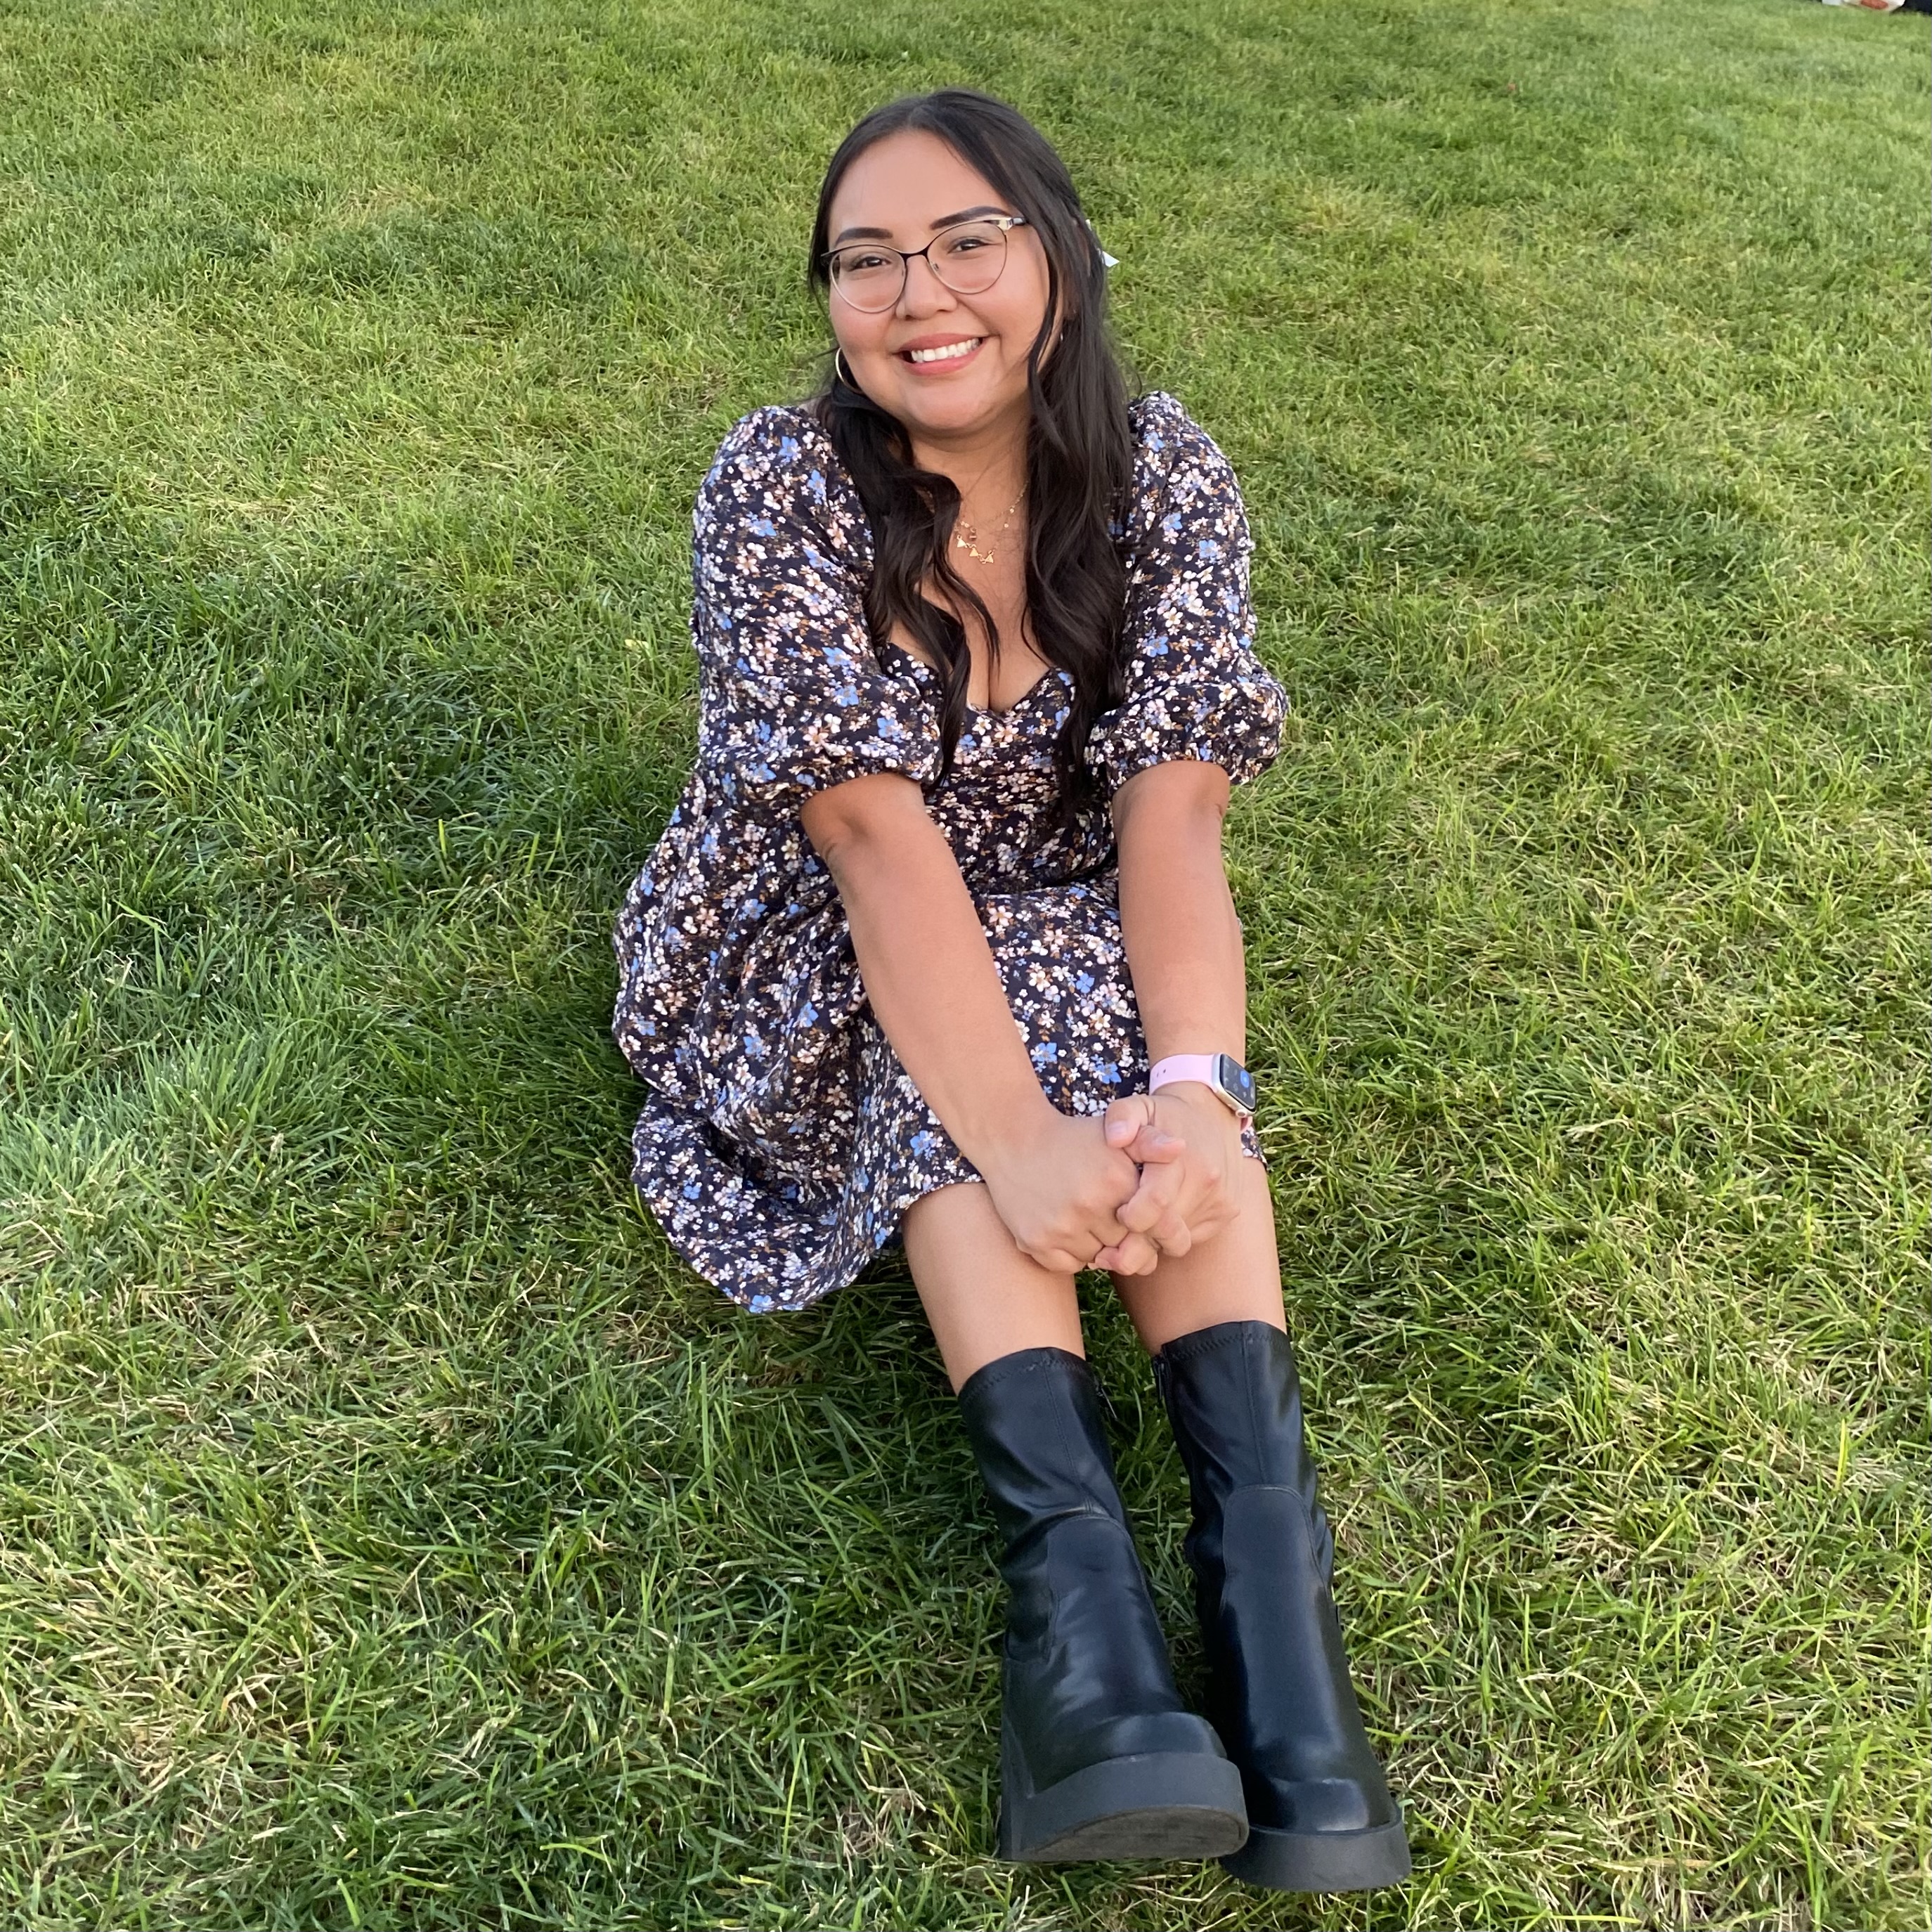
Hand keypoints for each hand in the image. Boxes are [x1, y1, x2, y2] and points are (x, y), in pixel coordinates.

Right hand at [978, 1105, 1170, 1276]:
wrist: (1013, 1139)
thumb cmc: (1072, 1138)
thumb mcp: (1112, 1133)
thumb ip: (1151, 1142)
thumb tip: (1180, 1149)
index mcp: (1116, 1182)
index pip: (1150, 1225)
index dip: (1146, 1223)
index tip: (1133, 1212)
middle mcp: (1089, 1207)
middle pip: (1125, 1244)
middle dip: (1123, 1235)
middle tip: (1108, 1215)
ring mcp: (1060, 1228)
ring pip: (1098, 1258)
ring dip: (1097, 1246)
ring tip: (1085, 1218)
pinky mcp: (1036, 1243)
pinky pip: (1070, 1266)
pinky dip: (1072, 1255)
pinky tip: (1066, 1227)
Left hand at [1096, 1086, 1246, 1268]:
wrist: (1212, 1112)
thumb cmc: (1164, 1114)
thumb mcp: (1138, 1105)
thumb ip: (1121, 1117)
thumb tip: (1115, 1138)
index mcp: (1180, 1158)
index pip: (1155, 1204)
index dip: (1131, 1218)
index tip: (1116, 1216)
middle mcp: (1206, 1181)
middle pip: (1166, 1231)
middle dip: (1136, 1243)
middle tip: (1113, 1245)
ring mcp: (1220, 1199)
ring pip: (1179, 1240)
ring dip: (1154, 1242)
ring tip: (1136, 1229)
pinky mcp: (1227, 1211)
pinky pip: (1193, 1237)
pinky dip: (1173, 1235)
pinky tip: (1160, 1220)